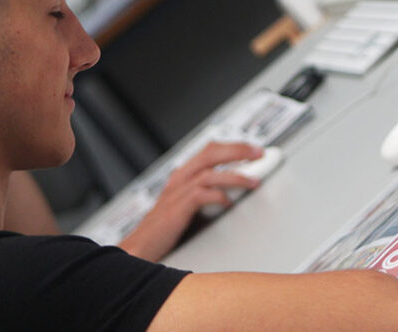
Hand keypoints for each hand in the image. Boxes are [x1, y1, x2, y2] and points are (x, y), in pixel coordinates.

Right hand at [119, 141, 262, 261]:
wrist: (138, 249)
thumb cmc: (163, 231)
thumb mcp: (186, 207)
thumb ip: (206, 195)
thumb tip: (234, 193)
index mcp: (182, 175)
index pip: (209, 150)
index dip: (233, 146)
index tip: (254, 150)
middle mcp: (179, 179)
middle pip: (211, 152)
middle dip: (238, 151)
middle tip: (259, 154)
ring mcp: (176, 192)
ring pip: (209, 172)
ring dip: (235, 175)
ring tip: (254, 180)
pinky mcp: (177, 209)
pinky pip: (201, 195)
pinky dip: (218, 196)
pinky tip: (228, 202)